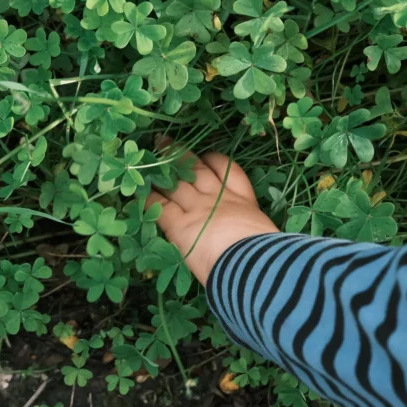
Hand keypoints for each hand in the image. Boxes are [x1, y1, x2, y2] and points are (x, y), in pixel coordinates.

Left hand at [146, 147, 278, 285]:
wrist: (254, 264)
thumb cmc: (266, 257)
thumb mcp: (264, 237)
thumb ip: (251, 232)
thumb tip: (250, 244)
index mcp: (243, 202)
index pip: (229, 171)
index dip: (215, 161)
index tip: (206, 158)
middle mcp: (218, 198)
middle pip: (197, 170)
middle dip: (181, 156)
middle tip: (165, 143)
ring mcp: (198, 209)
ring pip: (176, 183)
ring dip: (161, 172)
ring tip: (147, 161)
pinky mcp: (180, 225)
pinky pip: (160, 206)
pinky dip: (149, 199)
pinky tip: (140, 194)